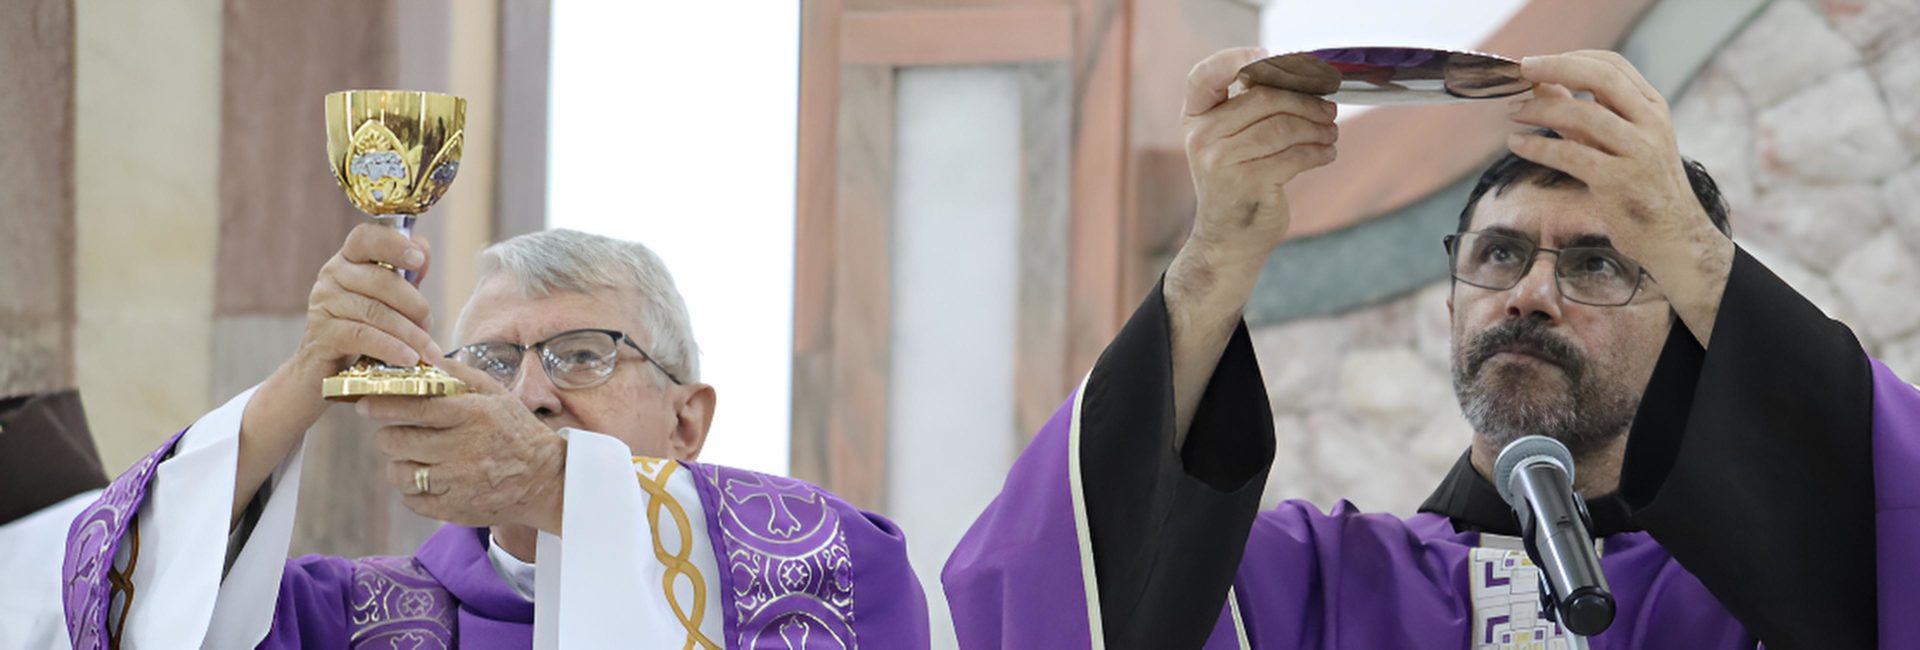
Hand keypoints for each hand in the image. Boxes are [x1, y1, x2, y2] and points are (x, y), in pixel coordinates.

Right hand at [232, 222, 439, 525]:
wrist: (318, 378)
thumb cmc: (361, 336)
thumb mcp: (385, 304)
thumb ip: (405, 277)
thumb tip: (423, 248)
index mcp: (348, 261)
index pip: (365, 238)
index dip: (393, 244)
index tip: (420, 259)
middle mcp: (330, 276)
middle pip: (380, 280)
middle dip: (415, 304)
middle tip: (431, 327)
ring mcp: (322, 304)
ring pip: (375, 312)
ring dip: (410, 333)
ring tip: (430, 352)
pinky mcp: (320, 335)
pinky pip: (362, 336)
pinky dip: (390, 347)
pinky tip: (409, 359)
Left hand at [357, 360, 566, 532]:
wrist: (545, 479)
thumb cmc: (515, 430)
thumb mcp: (495, 393)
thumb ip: (458, 375)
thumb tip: (423, 357)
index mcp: (473, 415)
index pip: (416, 406)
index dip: (384, 404)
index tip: (365, 404)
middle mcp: (464, 448)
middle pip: (398, 441)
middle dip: (388, 436)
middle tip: (394, 433)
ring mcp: (459, 482)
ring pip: (401, 473)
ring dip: (399, 464)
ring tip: (411, 458)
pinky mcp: (455, 509)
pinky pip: (412, 500)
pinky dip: (412, 490)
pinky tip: (426, 479)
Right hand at [1183, 46, 1339, 259]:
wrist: (1228, 239)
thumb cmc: (1237, 181)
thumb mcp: (1229, 142)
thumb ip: (1248, 109)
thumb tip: (1300, 77)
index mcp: (1195, 119)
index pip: (1204, 76)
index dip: (1233, 59)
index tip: (1267, 55)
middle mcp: (1202, 137)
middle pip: (1263, 99)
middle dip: (1304, 102)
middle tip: (1328, 110)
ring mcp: (1221, 162)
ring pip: (1284, 127)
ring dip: (1318, 128)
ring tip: (1331, 133)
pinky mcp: (1248, 183)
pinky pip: (1295, 155)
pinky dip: (1319, 152)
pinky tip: (1327, 153)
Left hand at [1509, 50, 1734, 343]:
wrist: (1673, 236)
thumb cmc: (1640, 186)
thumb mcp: (1616, 142)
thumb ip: (1582, 113)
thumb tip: (1542, 84)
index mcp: (1653, 107)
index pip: (1612, 65)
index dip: (1571, 58)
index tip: (1538, 62)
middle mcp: (1650, 123)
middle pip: (1601, 77)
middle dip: (1555, 67)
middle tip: (1521, 70)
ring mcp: (1638, 151)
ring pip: (1583, 114)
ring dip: (1540, 108)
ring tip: (1513, 112)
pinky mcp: (1619, 181)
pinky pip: (1570, 154)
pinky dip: (1537, 146)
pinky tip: (1516, 144)